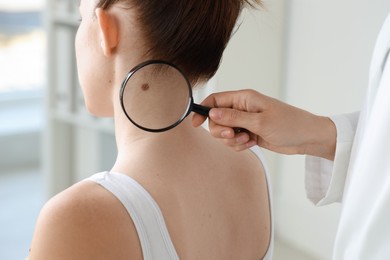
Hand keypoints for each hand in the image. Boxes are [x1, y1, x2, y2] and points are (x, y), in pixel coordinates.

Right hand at [192, 89, 335, 159]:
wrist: (306, 138)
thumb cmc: (289, 124)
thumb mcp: (260, 122)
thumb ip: (233, 117)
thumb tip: (211, 113)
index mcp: (244, 98)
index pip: (215, 100)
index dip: (202, 111)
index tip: (195, 124)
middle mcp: (242, 108)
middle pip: (216, 119)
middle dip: (221, 131)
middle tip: (233, 135)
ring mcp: (245, 121)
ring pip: (224, 132)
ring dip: (231, 140)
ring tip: (248, 140)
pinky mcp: (249, 133)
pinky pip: (234, 140)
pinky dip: (239, 144)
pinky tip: (252, 143)